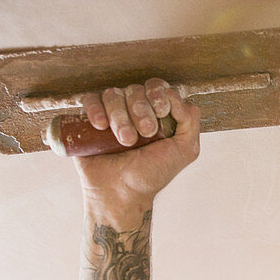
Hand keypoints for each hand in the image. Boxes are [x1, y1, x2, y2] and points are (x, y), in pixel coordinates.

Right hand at [72, 78, 200, 214]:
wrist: (121, 194)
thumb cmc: (152, 174)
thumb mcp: (185, 150)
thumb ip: (191, 120)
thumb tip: (177, 96)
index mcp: (156, 112)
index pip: (157, 86)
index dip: (158, 94)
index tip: (161, 113)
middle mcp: (134, 109)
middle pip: (136, 89)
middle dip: (141, 110)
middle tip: (144, 134)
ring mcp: (111, 113)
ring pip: (113, 94)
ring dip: (120, 117)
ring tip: (125, 141)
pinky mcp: (88, 120)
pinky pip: (90, 100)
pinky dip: (95, 109)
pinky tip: (101, 127)